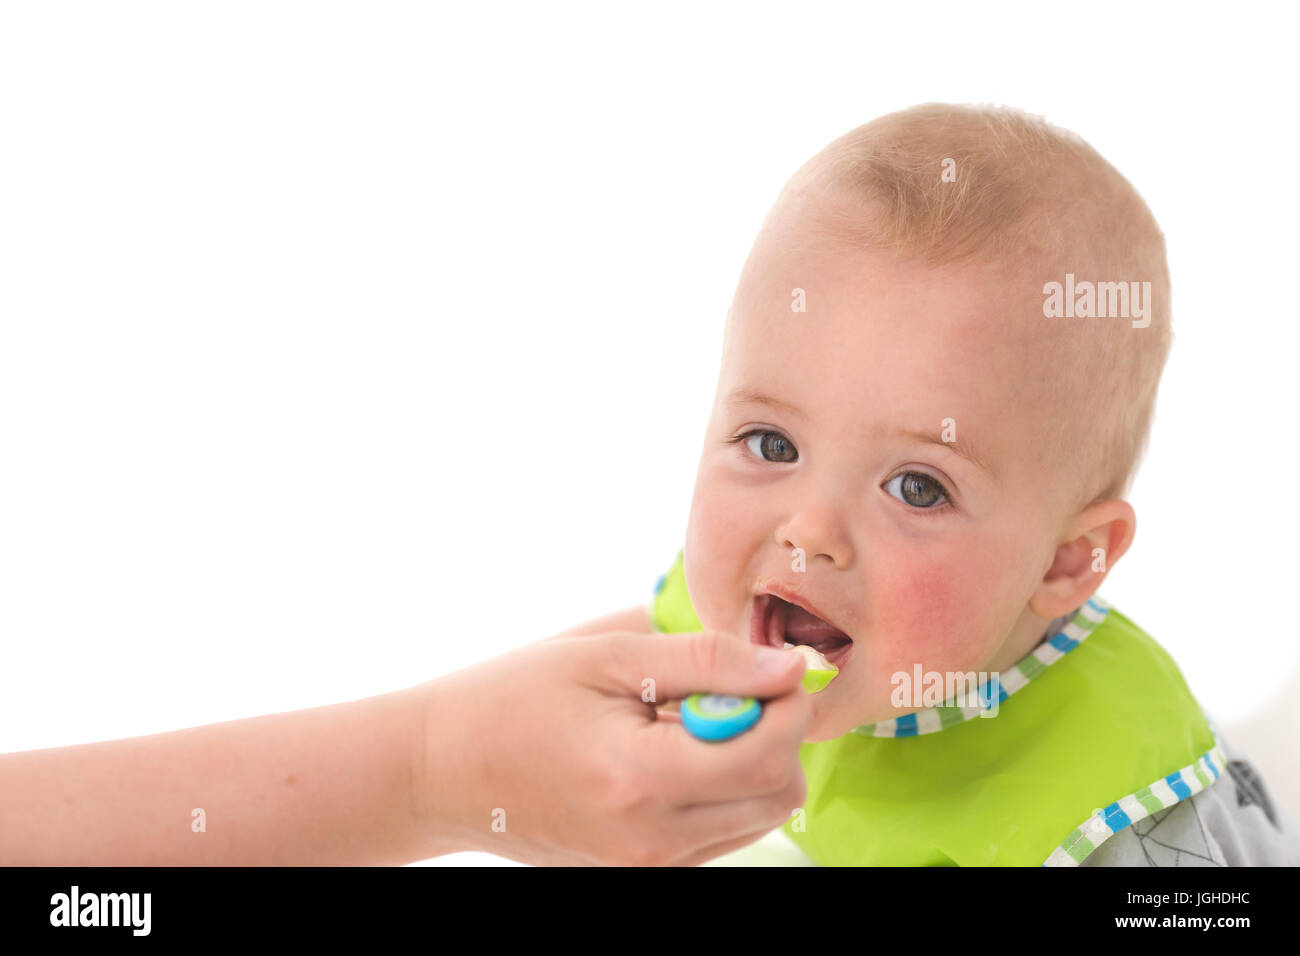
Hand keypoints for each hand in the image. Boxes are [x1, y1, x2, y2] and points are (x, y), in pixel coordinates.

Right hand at [413, 630, 809, 864]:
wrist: (440, 772)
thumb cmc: (512, 699)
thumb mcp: (606, 657)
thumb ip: (706, 661)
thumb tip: (789, 667)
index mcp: (638, 780)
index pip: (768, 752)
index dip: (786, 702)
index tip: (767, 665)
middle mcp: (650, 843)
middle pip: (777, 794)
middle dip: (775, 734)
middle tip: (722, 692)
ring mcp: (646, 870)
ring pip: (758, 816)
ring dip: (749, 762)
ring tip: (682, 724)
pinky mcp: (642, 876)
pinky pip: (721, 834)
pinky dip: (719, 789)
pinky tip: (668, 755)